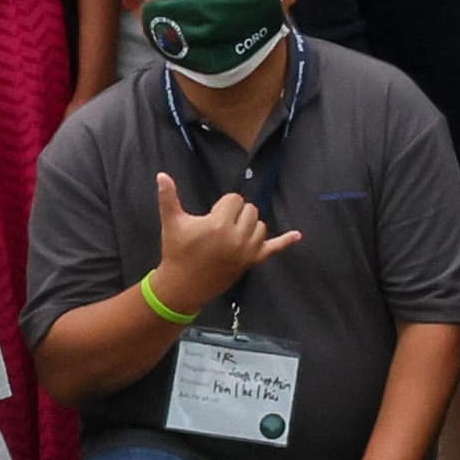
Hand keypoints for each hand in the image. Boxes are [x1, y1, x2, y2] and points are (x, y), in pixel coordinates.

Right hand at [149, 170, 283, 305]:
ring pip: (260, 225)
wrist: (182, 286)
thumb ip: (168, 197)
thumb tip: (161, 174)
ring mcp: (247, 251)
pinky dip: (285, 241)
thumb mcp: (171, 222)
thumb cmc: (176, 251)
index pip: (235, 199)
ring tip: (231, 233)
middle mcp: (237, 237)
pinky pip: (273, 249)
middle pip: (250, 209)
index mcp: (219, 224)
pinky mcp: (251, 262)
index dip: (223, 205)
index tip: (210, 217)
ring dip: (249, 225)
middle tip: (219, 225)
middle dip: (236, 213)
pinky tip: (297, 235)